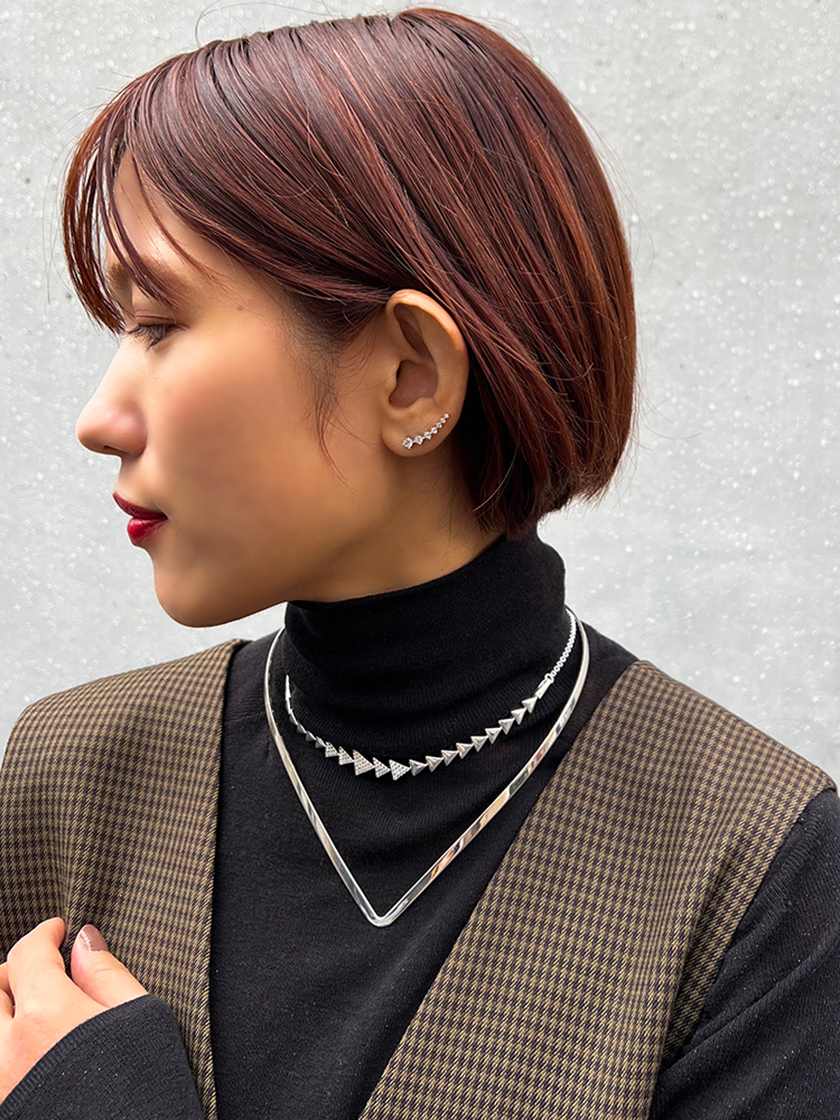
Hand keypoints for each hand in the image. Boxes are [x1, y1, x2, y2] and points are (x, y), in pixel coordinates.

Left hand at [0, 917, 146, 1102]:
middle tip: (45, 969)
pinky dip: (7, 1046)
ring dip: (6, 1011)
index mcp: (46, 1015)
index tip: (56, 930)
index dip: (44, 934)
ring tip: (34, 1011)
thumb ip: (105, 974)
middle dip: (17, 970)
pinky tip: (32, 1049)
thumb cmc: (143, 1089)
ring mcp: (0, 1083)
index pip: (28, 953)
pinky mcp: (3, 1107)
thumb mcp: (139, 1018)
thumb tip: (83, 941)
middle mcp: (8, 1049)